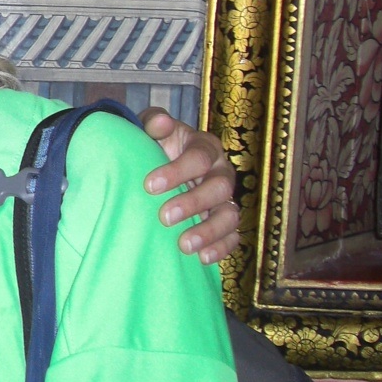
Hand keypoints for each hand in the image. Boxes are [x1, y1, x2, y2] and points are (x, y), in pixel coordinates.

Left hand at [140, 109, 241, 263]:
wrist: (157, 169)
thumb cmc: (156, 146)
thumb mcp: (152, 130)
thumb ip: (154, 123)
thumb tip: (161, 123)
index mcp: (206, 147)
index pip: (198, 157)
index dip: (177, 171)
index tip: (149, 185)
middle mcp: (221, 172)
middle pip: (220, 188)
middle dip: (193, 203)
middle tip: (164, 217)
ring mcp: (226, 199)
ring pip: (230, 215)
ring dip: (209, 231)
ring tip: (184, 245)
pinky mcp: (226, 223)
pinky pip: (232, 237)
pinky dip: (221, 248)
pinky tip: (202, 258)